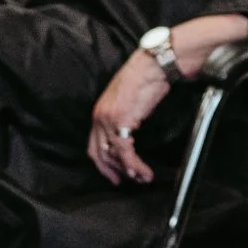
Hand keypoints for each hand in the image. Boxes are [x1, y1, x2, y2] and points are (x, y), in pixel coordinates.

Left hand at [89, 51, 167, 184]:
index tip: (113, 173)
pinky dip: (134, 165)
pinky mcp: (121, 122)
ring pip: (114, 156)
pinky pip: (125, 152)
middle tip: (125, 181)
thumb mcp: (128, 100)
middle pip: (100, 154)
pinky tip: (143, 171)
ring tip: (142, 178)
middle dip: (113, 171)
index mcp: (100, 112)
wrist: (153, 66)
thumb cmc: (146, 78)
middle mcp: (99, 117)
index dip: (103, 163)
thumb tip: (130, 132)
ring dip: (129, 171)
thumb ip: (124, 117)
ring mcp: (108, 120)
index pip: (94, 145)